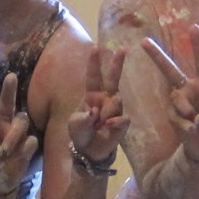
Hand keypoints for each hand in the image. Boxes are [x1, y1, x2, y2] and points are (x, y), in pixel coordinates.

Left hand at [0, 70, 38, 198]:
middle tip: (11, 76)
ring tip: (5, 149)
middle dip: (10, 90)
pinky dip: (25, 146)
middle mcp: (3, 125)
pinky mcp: (27, 148)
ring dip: (15, 133)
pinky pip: (31, 141)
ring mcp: (16, 136)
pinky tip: (19, 153)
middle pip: (8, 104)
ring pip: (22, 120)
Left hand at [65, 47, 129, 165]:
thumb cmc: (80, 133)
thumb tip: (95, 111)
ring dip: (106, 112)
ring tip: (98, 124)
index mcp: (91, 95)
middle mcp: (105, 98)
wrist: (89, 150)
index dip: (94, 63)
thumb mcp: (75, 124)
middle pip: (113, 78)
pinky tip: (108, 127)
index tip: (95, 47)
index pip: (93, 76)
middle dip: (117, 63)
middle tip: (122, 49)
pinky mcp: (123, 121)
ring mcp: (115, 109)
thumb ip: (83, 118)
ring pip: (117, 100)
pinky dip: (114, 122)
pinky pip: (122, 117)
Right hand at [140, 23, 198, 164]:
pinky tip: (192, 132)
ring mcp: (178, 102)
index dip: (198, 45)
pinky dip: (186, 127)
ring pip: (177, 99)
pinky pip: (176, 118)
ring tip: (198, 125)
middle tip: (143, 41)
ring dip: (188, 112)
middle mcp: (189, 89)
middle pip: (171, 70)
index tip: (193, 27)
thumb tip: (197, 120)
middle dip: (157, 56)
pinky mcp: (171, 115)